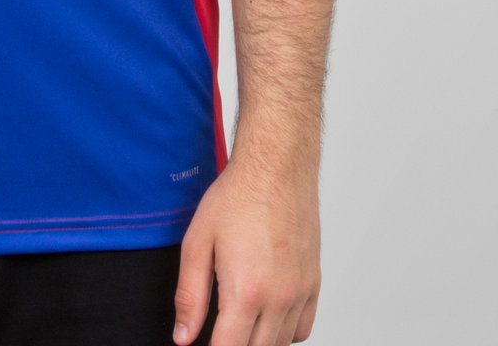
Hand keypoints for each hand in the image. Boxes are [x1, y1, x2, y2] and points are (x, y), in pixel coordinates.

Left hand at [172, 149, 320, 345]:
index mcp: (246, 292)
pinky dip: (284, 331)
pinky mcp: (314, 283)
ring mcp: (300, 293)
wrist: (276, 168)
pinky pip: (302, 328)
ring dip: (258, 341)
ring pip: (280, 344)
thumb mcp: (197, 242)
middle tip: (219, 328)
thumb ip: (189, 295)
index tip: (202, 344)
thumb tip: (183, 337)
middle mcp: (278, 299)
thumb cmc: (237, 198)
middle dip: (234, 345)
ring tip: (238, 321)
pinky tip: (265, 315)